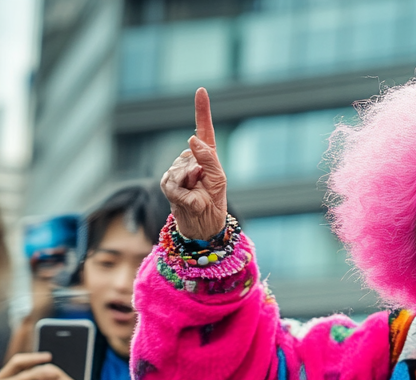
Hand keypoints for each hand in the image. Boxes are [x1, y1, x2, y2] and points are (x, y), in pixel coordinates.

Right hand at [160, 88, 227, 240]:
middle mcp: (188, 158)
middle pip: (192, 156)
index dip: (202, 110)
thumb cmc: (213, 199)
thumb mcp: (219, 178)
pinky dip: (185, 194)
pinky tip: (188, 200)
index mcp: (204, 155)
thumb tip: (192, 139)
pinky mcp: (166, 183)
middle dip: (200, 172)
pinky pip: (175, 184)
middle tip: (203, 187)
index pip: (203, 129)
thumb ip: (208, 158)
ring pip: (182, 170)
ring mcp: (175, 169)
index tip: (201, 90)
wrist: (203, 223)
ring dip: (192, 184)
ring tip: (196, 195)